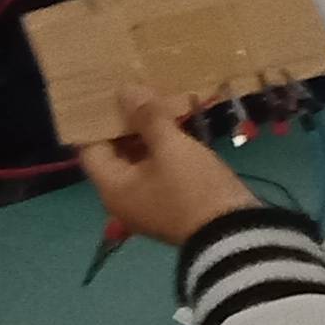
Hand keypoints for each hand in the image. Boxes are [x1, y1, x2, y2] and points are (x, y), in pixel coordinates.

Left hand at [77, 85, 259, 247]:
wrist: (233, 234)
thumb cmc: (194, 188)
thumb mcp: (171, 147)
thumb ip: (147, 117)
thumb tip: (125, 90)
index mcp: (113, 187)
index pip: (91, 148)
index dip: (101, 121)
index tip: (116, 94)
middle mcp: (123, 198)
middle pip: (116, 154)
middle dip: (130, 124)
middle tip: (146, 93)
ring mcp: (148, 204)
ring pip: (140, 162)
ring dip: (150, 136)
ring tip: (166, 105)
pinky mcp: (170, 205)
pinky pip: (158, 172)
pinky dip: (164, 152)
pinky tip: (181, 131)